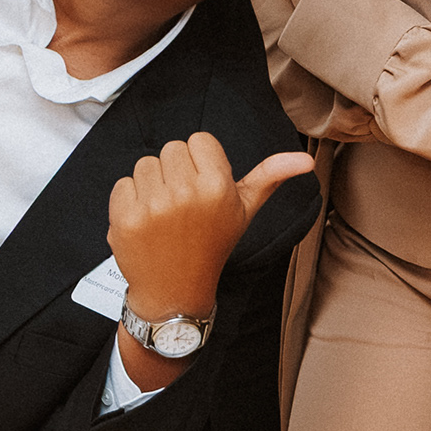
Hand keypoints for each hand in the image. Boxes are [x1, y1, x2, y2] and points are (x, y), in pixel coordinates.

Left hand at [106, 134, 311, 389]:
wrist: (175, 291)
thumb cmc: (212, 244)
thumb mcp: (244, 212)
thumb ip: (270, 178)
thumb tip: (306, 159)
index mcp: (219, 187)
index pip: (199, 140)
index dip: (199, 162)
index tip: (202, 188)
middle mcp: (187, 192)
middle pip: (171, 149)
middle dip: (175, 171)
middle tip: (183, 205)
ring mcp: (154, 205)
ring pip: (145, 164)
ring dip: (151, 185)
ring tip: (164, 215)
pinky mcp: (126, 217)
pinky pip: (123, 183)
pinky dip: (129, 201)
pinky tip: (144, 223)